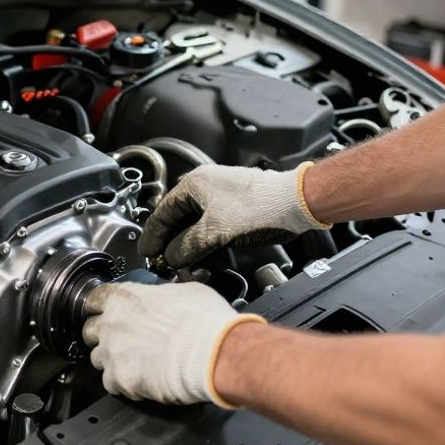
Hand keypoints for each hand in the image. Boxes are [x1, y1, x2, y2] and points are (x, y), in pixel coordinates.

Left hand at [82, 281, 263, 405]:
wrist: (214, 353)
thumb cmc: (205, 321)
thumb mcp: (187, 292)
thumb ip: (163, 294)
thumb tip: (166, 300)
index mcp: (125, 297)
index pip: (95, 298)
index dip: (101, 307)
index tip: (108, 313)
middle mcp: (112, 323)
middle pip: (91, 329)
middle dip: (104, 335)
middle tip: (124, 341)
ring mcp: (112, 352)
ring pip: (98, 357)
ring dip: (112, 360)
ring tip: (135, 364)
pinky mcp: (119, 379)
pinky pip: (110, 383)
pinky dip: (122, 384)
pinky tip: (140, 381)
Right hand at [139, 163, 329, 267]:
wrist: (296, 204)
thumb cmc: (260, 208)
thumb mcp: (214, 232)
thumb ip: (187, 246)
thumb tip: (172, 257)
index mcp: (194, 184)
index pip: (163, 213)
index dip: (153, 236)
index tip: (148, 252)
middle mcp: (206, 186)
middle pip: (178, 217)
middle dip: (170, 241)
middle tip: (163, 260)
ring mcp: (222, 196)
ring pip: (195, 222)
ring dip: (187, 242)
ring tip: (181, 261)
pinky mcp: (237, 207)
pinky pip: (211, 225)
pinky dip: (203, 240)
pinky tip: (203, 254)